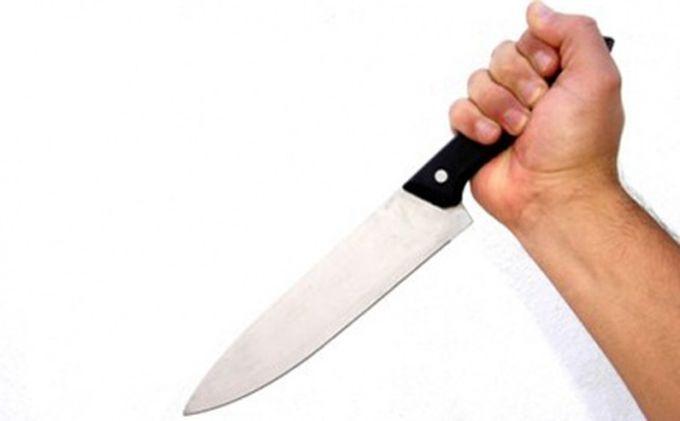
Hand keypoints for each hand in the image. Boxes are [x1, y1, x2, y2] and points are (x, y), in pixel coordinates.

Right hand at [449, 1, 623, 232]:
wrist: (553, 194)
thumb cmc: (579, 149)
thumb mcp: (597, 76)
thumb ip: (574, 32)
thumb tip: (539, 11)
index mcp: (558, 74)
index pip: (529, 37)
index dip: (536, 56)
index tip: (552, 77)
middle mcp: (528, 90)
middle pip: (500, 56)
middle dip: (518, 84)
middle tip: (537, 109)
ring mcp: (500, 111)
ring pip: (477, 81)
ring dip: (499, 107)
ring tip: (518, 131)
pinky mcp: (474, 132)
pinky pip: (458, 109)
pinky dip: (475, 124)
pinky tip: (494, 140)